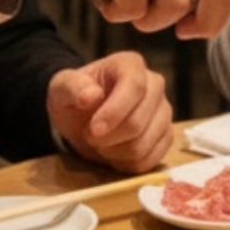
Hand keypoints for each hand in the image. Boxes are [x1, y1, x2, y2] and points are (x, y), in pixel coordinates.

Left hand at [45, 51, 173, 172]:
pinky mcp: (166, 135)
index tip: (93, 129)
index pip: (134, 87)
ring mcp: (164, 111)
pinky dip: (127, 164)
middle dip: (108, 138)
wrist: (84, 115)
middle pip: (138, 121)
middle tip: (89, 136)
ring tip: (101, 144)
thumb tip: (91, 96)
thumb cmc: (76, 97)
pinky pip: (151, 159)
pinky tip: (115, 155)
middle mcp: (155, 84)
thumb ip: (72, 87)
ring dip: (115, 153)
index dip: (114, 112)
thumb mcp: (62, 87)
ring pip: (144, 144)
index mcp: (131, 65)